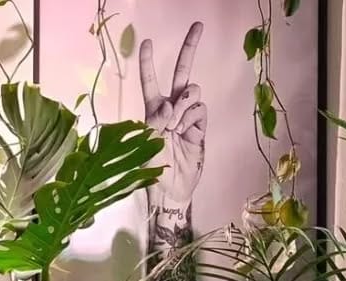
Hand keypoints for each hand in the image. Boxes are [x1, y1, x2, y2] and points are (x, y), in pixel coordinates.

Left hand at [139, 22, 206, 207]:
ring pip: (191, 92)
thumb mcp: (145, 143)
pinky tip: (184, 131)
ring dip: (182, 104)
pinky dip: (191, 116)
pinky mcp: (200, 127)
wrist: (171, 190)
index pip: (151, 81)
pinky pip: (199, 109)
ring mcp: (187, 117)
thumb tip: (169, 104)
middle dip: (190, 48)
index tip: (148, 42)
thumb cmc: (153, 169)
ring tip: (174, 126)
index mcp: (152, 111)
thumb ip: (154, 120)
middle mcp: (171, 109)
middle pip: (182, 73)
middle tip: (198, 25)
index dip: (149, 62)